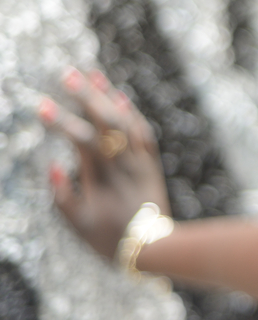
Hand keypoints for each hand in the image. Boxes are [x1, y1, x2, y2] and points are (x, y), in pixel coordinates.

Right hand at [38, 68, 169, 260]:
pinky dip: (131, 112)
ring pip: (125, 121)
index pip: (81, 140)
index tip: (43, 105)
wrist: (153, 246)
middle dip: (86, 96)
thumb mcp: (78, 226)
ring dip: (108, 96)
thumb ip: (62, 196)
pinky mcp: (150, 162)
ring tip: (92, 74)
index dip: (63, 121)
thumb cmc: (109, 239)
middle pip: (105, 122)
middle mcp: (123, 163)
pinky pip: (142, 131)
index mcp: (102, 176)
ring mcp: (139, 160)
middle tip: (68, 73)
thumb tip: (51, 166)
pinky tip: (119, 97)